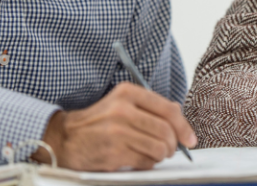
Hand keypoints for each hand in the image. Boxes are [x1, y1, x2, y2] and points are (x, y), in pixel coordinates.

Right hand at [33, 82, 196, 170]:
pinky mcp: (113, 153)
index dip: (184, 125)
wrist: (66, 137)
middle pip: (166, 130)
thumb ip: (149, 106)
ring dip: (163, 155)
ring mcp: (117, 132)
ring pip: (159, 147)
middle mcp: (123, 110)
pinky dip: (150, 163)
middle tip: (172, 149)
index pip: (167, 108)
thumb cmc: (100, 120)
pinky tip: (142, 159)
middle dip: (174, 144)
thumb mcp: (122, 102)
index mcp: (128, 92)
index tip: (190, 138)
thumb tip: (179, 117)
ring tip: (158, 154)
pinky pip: (145, 161)